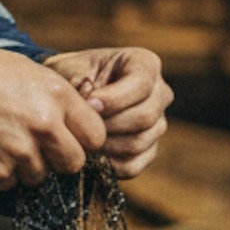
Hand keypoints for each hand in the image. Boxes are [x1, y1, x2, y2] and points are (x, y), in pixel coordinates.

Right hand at [0, 37, 107, 189]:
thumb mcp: (26, 71)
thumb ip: (57, 99)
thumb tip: (80, 124)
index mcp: (56, 96)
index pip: (96, 136)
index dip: (82, 140)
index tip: (68, 138)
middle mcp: (43, 125)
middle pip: (74, 163)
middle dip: (59, 159)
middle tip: (36, 146)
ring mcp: (19, 151)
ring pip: (40, 176)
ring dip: (25, 166)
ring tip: (0, 140)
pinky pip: (10, 183)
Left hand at [42, 46, 171, 180]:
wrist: (71, 94)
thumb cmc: (72, 76)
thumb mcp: (70, 68)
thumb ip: (78, 81)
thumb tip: (90, 103)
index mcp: (145, 64)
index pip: (141, 85)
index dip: (114, 99)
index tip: (88, 105)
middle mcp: (160, 93)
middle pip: (145, 117)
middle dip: (107, 124)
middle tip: (81, 126)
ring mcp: (158, 123)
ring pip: (139, 142)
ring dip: (106, 145)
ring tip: (82, 138)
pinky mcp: (149, 150)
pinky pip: (133, 165)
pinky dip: (108, 164)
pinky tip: (90, 154)